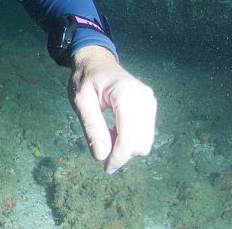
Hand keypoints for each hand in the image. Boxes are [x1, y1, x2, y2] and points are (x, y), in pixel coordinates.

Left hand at [68, 45, 156, 173]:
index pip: (129, 135)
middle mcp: (144, 98)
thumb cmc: (85, 79)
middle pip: (139, 142)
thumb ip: (91, 127)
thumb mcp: (80, 101)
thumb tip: (102, 156)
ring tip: (105, 133)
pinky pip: (145, 135)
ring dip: (125, 147)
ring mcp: (150, 102)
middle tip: (99, 144)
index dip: (119, 156)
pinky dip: (130, 140)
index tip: (106, 168)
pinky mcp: (150, 107)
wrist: (96, 63)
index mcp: (126, 93)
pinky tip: (114, 130)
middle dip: (120, 152)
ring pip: (145, 142)